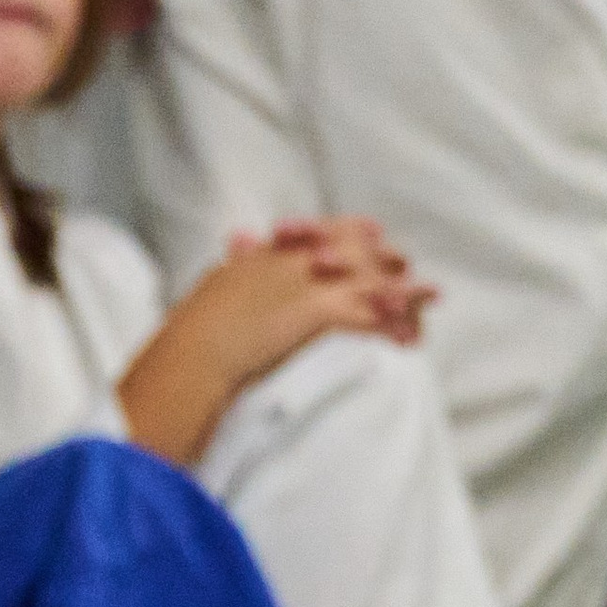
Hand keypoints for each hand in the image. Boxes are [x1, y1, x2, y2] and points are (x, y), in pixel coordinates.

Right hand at [116, 222, 434, 460]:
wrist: (178, 370)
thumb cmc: (182, 352)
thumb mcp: (206, 301)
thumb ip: (230, 274)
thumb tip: (238, 253)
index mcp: (254, 262)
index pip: (313, 235)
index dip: (346, 235)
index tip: (372, 236)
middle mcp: (280, 265)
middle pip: (346, 248)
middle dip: (382, 259)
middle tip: (410, 270)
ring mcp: (297, 287)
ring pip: (363, 278)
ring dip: (399, 290)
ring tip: (429, 300)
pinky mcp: (312, 313)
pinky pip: (364, 312)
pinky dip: (391, 321)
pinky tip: (410, 335)